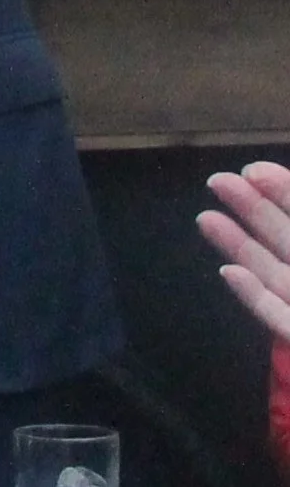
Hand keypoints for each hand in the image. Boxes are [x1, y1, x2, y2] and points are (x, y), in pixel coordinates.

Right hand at [200, 162, 289, 342]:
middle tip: (216, 181)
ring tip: (204, 218)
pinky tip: (228, 273)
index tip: (251, 171)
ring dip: (238, 245)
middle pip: (285, 237)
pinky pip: (276, 315)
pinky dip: (252, 296)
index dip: (283, 190)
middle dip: (251, 208)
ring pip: (272, 272)